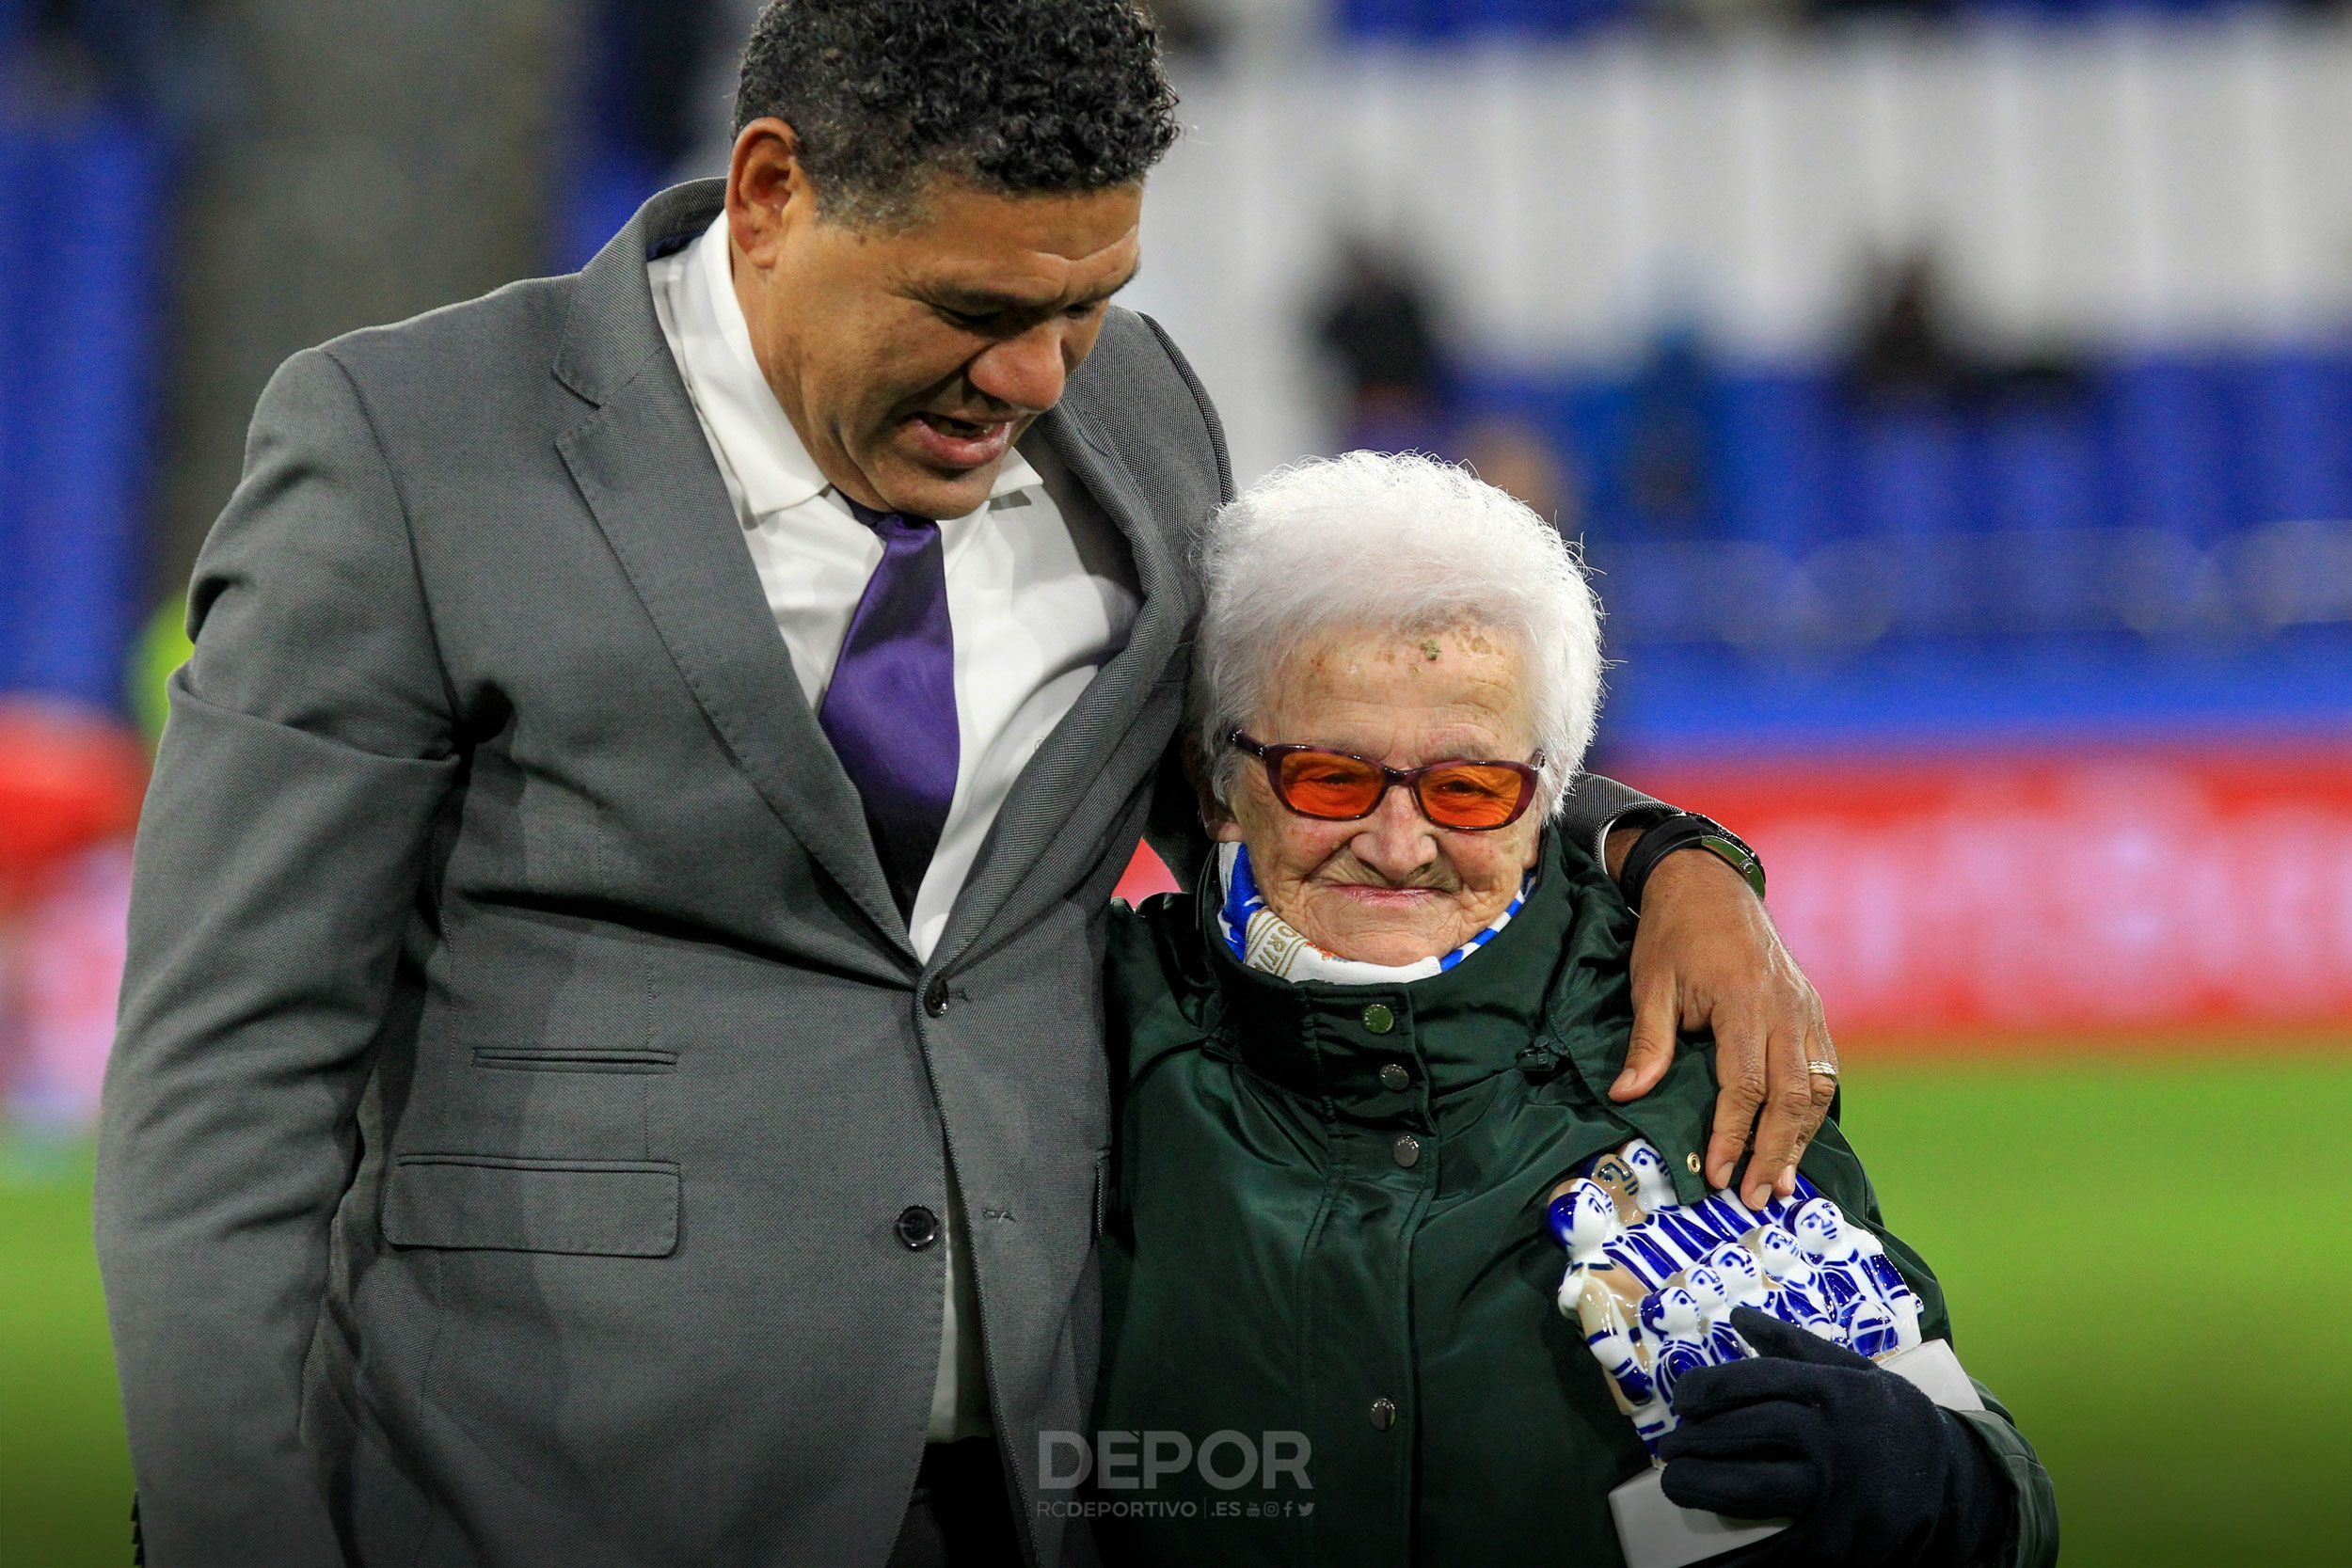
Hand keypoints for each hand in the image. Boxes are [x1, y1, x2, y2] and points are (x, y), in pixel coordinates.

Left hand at [1606, 839, 1834, 1208]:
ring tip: (1784, 1182)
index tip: (1719, 1175)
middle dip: (1775, 1152)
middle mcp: (1785, 1009)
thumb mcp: (1651, 984)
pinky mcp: (1812, 1009)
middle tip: (1759, 1198)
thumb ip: (1647, 1043)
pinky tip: (1799, 1139)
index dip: (1733, 1136)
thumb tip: (1625, 1096)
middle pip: (1791, 1096)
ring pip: (1817, 1087)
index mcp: (1744, 1002)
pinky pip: (1824, 1068)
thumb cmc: (1674, 933)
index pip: (1744, 1086)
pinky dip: (1814, 1109)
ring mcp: (1805, 1009)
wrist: (1709, 884)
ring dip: (1801, 1138)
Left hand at [1657, 1309, 2005, 1567]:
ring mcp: (1840, 1493)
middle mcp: (1836, 1437)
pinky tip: (1710, 1555)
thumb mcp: (1857, 1372)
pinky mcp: (1843, 1541)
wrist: (1960, 1483)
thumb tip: (1737, 1316)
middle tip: (1669, 1450)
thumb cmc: (1894, 1419)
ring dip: (1703, 1486)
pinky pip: (1779, 1550)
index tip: (1681, 1400)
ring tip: (1677, 1483)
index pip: (1757, 1380)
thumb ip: (1795, 1345)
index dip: (1709, 1388)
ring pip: (1752, 1487)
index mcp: (1837, 1390)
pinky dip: (1741, 1555)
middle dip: (1697, 1441)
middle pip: (1747, 1432)